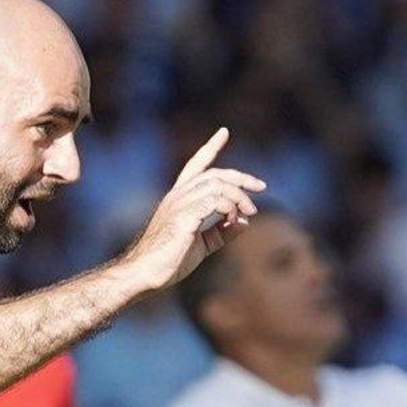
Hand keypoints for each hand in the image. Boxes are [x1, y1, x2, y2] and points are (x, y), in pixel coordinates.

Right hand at [117, 128, 266, 291]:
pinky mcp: (183, 216)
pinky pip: (214, 201)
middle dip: (241, 177)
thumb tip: (245, 222)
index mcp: (178, 198)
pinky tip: (234, 219)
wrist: (145, 274)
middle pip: (215, 173)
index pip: (196, 165)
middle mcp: (177, 196)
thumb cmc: (169, 261)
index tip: (224, 132)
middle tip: (261, 187)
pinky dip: (230, 207)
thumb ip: (222, 231)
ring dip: (239, 197)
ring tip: (251, 212)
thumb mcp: (202, 244)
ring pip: (218, 185)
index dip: (211, 147)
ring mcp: (178, 204)